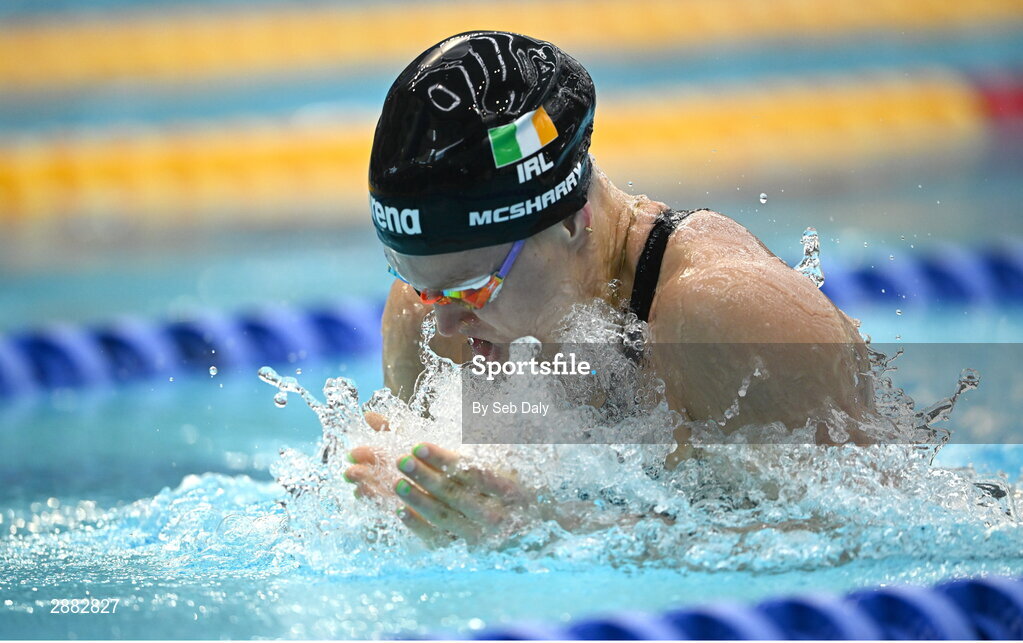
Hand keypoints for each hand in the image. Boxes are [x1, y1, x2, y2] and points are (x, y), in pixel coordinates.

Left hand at [391, 442, 535, 547]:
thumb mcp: (501, 464)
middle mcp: (497, 515)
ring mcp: (481, 536)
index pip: (473, 472)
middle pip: (456, 495)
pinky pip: (438, 540)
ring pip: (446, 517)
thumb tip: (455, 416)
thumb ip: (479, 445)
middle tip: (402, 461)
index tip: (419, 447)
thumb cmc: (505, 486)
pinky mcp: (465, 551)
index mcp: (509, 490)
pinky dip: (418, 526)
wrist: (526, 531)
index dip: (444, 460)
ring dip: (419, 501)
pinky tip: (401, 511)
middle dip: (426, 478)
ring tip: (398, 484)